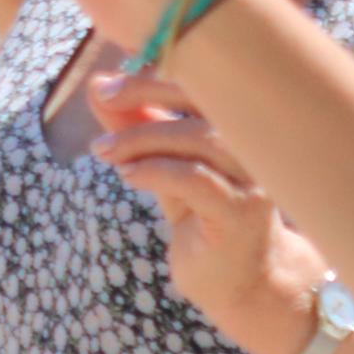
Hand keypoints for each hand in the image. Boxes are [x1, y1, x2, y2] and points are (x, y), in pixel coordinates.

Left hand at [88, 71, 334, 353]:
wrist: (239, 281)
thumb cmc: (203, 216)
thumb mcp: (161, 164)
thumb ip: (134, 126)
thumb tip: (95, 85)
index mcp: (242, 127)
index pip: (205, 80)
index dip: (155, 71)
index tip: (106, 84)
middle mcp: (257, 148)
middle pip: (208, 99)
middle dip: (146, 90)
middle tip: (103, 99)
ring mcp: (255, 181)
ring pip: (200, 138)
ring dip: (142, 137)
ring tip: (105, 151)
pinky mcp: (242, 214)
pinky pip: (196, 179)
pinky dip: (155, 170)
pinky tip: (128, 176)